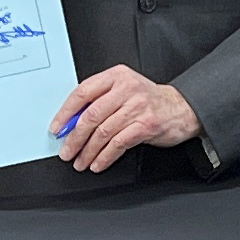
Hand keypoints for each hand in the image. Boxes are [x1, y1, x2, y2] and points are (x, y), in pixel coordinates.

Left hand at [52, 66, 200, 172]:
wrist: (182, 107)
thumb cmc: (149, 101)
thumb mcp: (124, 90)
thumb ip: (100, 100)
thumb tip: (72, 123)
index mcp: (116, 76)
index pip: (82, 92)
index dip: (66, 113)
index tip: (57, 128)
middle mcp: (126, 89)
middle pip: (90, 116)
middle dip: (74, 138)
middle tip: (66, 151)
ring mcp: (137, 107)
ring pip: (102, 132)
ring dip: (88, 151)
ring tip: (80, 162)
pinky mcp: (145, 125)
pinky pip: (118, 144)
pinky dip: (104, 157)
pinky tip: (98, 163)